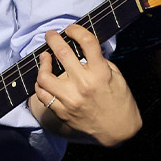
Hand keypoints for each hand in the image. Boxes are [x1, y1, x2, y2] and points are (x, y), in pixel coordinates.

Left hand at [33, 24, 141, 145]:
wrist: (119, 131)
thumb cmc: (120, 101)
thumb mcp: (117, 77)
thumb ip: (99, 62)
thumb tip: (82, 47)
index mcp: (101, 74)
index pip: (87, 42)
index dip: (77, 30)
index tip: (71, 29)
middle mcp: (84, 85)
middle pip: (62, 53)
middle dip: (53, 39)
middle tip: (51, 35)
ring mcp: (70, 99)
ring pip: (44, 76)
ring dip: (42, 63)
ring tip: (45, 57)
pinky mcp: (61, 111)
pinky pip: (42, 94)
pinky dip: (40, 84)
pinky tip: (43, 78)